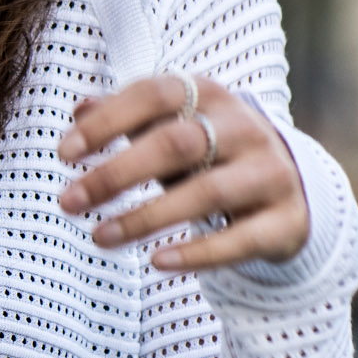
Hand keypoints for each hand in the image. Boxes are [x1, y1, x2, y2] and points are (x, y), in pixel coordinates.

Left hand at [55, 72, 308, 272]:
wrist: (293, 191)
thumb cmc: (212, 157)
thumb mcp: (173, 130)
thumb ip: (128, 119)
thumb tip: (79, 109)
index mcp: (211, 96)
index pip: (155, 95)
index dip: (108, 121)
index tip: (64, 153)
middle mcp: (244, 129)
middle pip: (177, 143)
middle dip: (117, 173)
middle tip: (68, 202)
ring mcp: (270, 174)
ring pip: (207, 193)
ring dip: (146, 218)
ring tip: (99, 237)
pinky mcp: (286, 222)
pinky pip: (239, 240)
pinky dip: (197, 253)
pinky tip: (156, 263)